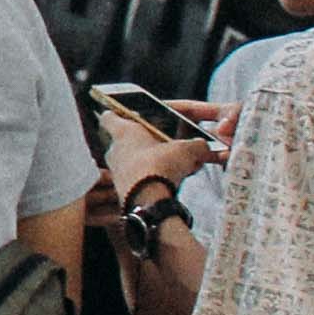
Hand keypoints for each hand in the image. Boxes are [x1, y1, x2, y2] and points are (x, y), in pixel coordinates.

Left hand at [97, 124, 218, 210]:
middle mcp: (115, 150)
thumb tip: (203, 146)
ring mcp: (117, 172)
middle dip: (146, 141)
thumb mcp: (187, 150)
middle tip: (165, 143)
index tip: (128, 113)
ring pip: (134, 161)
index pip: (110, 116)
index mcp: (123, 132)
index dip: (118, 112)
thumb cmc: (160, 167)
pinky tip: (173, 182)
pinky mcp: (123, 190)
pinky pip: (139, 179)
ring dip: (152, 161)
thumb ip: (197, 145)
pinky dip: (153, 178)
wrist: (148, 202)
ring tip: (177, 165)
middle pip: (127, 140)